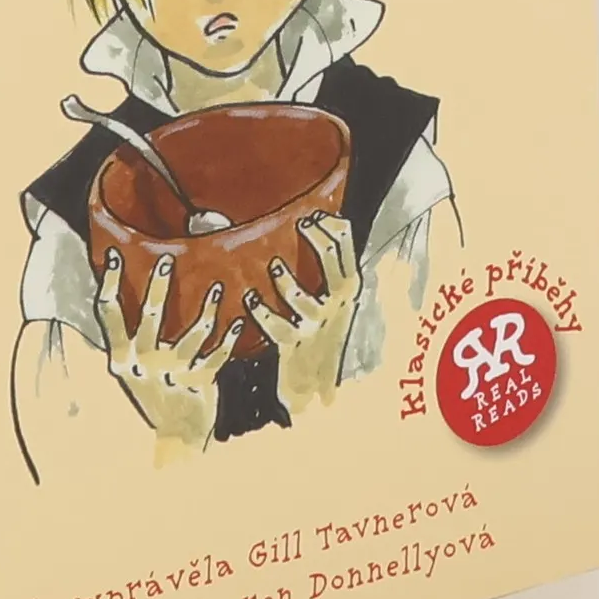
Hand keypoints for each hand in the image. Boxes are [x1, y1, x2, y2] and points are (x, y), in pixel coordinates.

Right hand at [95, 251, 242, 448]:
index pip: (109, 315)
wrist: (177, 436)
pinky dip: (228, 339)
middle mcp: (142, 365)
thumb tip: (127, 293)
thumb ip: (132, 339)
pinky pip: (217, 356)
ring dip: (207, 309)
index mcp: (121, 358)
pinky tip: (237, 324)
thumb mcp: (134, 368)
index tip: (116, 254)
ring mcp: (170, 375)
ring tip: (218, 288)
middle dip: (158, 287)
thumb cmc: (156, 392)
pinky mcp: (198, 384)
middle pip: (149, 318)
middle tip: (167, 259)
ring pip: (192, 335)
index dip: (111, 283)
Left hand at [246, 213, 361, 413]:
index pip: (347, 250)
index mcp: (348, 291)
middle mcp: (338, 306)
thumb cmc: (319, 333)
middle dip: (318, 239)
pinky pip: (275, 325)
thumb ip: (329, 270)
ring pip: (300, 299)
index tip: (315, 214)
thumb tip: (320, 222)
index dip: (332, 226)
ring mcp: (316, 326)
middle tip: (301, 224)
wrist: (314, 384)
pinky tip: (250, 301)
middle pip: (333, 263)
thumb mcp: (333, 301)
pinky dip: (260, 312)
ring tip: (274, 268)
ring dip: (285, 283)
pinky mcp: (295, 344)